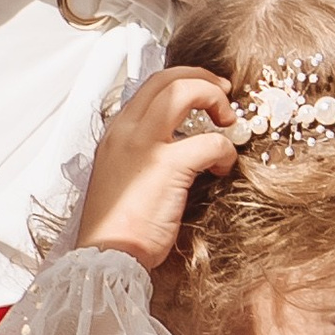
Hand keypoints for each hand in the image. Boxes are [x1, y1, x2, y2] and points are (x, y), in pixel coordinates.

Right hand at [77, 65, 238, 270]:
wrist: (107, 255)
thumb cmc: (117, 226)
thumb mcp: (122, 176)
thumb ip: (141, 154)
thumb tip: (175, 144)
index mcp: (116, 133)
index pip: (150, 85)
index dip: (183, 80)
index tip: (204, 90)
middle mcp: (126, 131)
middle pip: (168, 79)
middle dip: (203, 79)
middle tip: (224, 95)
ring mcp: (144, 145)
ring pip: (185, 91)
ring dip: (214, 99)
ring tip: (227, 121)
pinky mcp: (167, 166)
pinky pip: (210, 141)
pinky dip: (225, 150)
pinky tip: (223, 168)